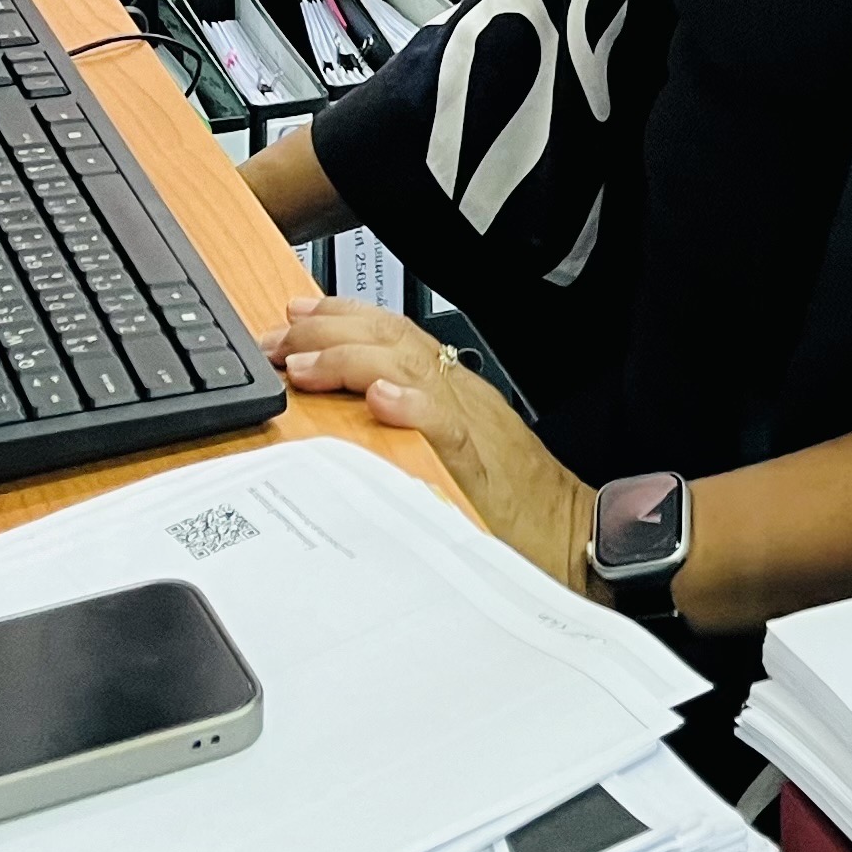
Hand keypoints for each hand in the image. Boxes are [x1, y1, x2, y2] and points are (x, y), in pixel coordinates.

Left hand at [264, 297, 594, 594]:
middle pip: (391, 337)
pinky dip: (412, 405)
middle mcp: (459, 395)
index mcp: (451, 391)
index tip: (292, 315)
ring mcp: (472, 423)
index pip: (392, 333)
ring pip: (410, 366)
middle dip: (326, 330)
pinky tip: (381, 398)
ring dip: (351, 359)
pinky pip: (445, 424)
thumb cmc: (518, 504)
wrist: (574, 536)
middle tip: (277, 337)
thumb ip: (409, 427)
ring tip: (307, 363)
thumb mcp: (454, 453)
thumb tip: (347, 418)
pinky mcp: (482, 462)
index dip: (340, 317)